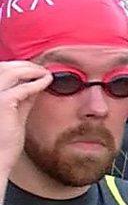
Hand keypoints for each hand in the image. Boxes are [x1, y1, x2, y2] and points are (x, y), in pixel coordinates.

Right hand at [0, 63, 51, 179]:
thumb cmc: (4, 139)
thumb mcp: (15, 112)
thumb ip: (23, 98)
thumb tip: (36, 84)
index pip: (0, 71)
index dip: (17, 66)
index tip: (34, 68)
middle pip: (3, 67)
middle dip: (24, 65)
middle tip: (42, 69)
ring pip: (11, 71)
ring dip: (31, 70)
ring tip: (45, 74)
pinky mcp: (2, 103)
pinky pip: (23, 87)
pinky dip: (37, 82)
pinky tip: (47, 82)